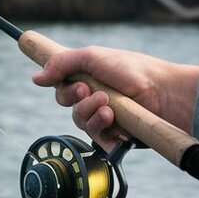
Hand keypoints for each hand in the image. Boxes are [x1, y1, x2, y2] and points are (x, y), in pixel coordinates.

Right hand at [31, 46, 198, 149]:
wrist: (162, 92)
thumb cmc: (132, 70)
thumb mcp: (93, 57)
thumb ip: (62, 64)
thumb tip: (35, 78)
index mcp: (87, 78)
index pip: (61, 85)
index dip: (62, 85)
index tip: (75, 83)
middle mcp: (93, 97)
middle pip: (67, 104)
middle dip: (76, 98)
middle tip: (90, 91)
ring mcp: (104, 117)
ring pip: (79, 122)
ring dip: (90, 113)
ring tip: (109, 107)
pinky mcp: (114, 136)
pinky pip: (96, 140)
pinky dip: (102, 130)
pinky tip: (115, 122)